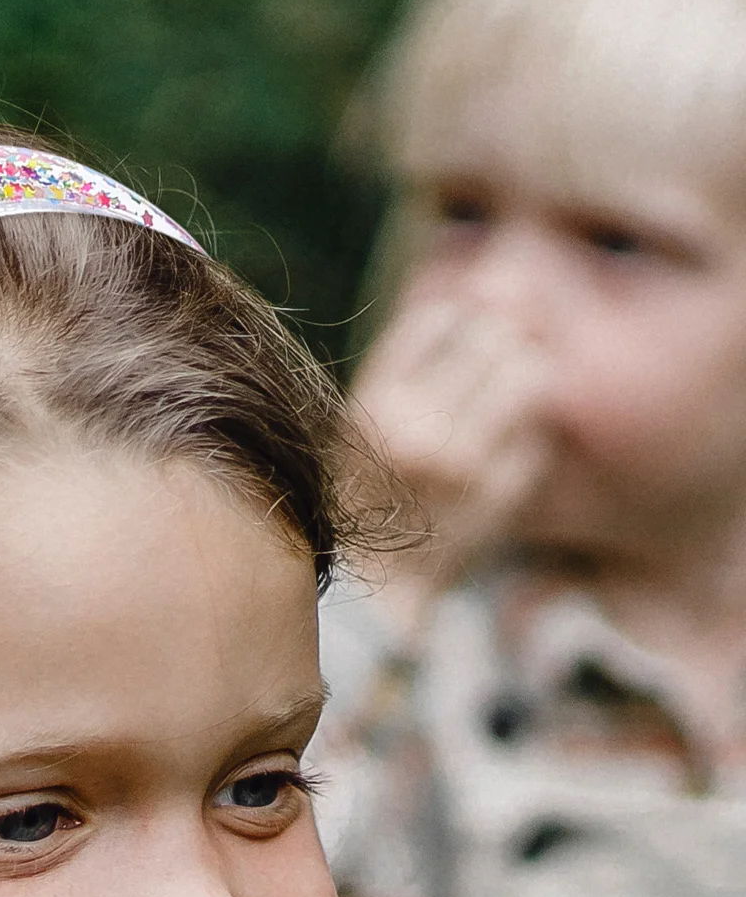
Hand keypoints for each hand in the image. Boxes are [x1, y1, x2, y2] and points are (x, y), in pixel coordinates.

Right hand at [348, 300, 550, 625]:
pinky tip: (506, 450)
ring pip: (529, 377)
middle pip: (492, 339)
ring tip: (512, 395)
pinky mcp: (501, 493)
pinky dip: (529, 436)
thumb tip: (465, 306)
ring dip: (528, 377)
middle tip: (502, 357)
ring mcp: (465, 463)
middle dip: (503, 341)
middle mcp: (420, 430)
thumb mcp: (357, 427)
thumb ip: (403, 372)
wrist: (371, 591)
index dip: (461, 314)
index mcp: (374, 407)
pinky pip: (538, 435)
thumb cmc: (360, 499)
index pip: (437, 318)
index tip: (466, 326)